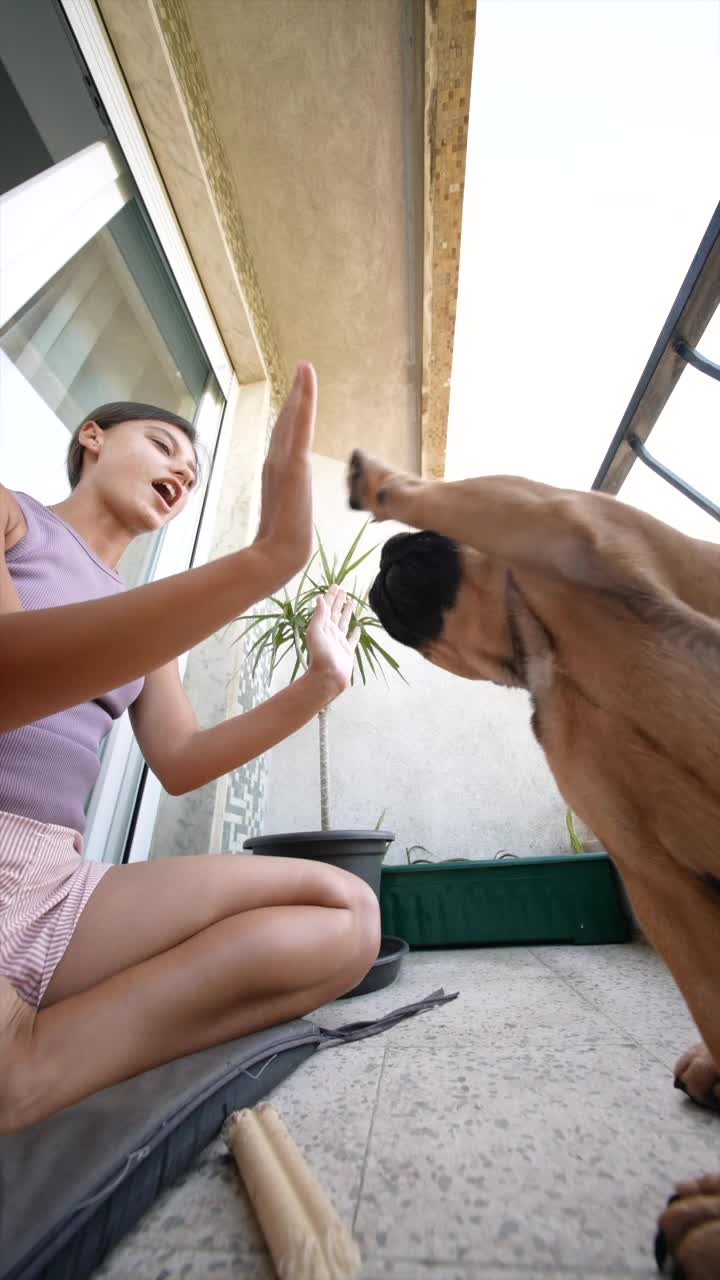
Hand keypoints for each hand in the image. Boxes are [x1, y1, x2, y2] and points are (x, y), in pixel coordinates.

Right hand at [254, 363, 316, 579]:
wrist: (278, 555)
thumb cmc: (282, 544)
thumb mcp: (287, 518)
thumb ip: (287, 508)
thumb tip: (287, 513)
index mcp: (277, 473)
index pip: (285, 437)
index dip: (291, 415)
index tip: (296, 397)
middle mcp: (276, 461)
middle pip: (287, 421)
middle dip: (295, 395)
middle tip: (303, 370)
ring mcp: (283, 460)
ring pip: (293, 418)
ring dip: (300, 391)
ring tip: (305, 368)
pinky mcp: (293, 463)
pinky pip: (300, 424)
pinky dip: (304, 399)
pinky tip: (306, 378)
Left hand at [306, 586, 359, 698]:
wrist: (328, 676)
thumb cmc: (321, 655)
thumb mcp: (316, 632)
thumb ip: (319, 615)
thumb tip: (319, 598)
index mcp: (323, 626)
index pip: (328, 607)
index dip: (331, 596)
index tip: (336, 585)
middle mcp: (331, 632)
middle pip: (336, 612)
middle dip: (339, 600)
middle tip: (344, 589)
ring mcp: (340, 641)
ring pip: (344, 622)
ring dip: (347, 612)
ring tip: (351, 603)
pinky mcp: (348, 651)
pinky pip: (353, 639)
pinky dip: (355, 633)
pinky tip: (358, 627)